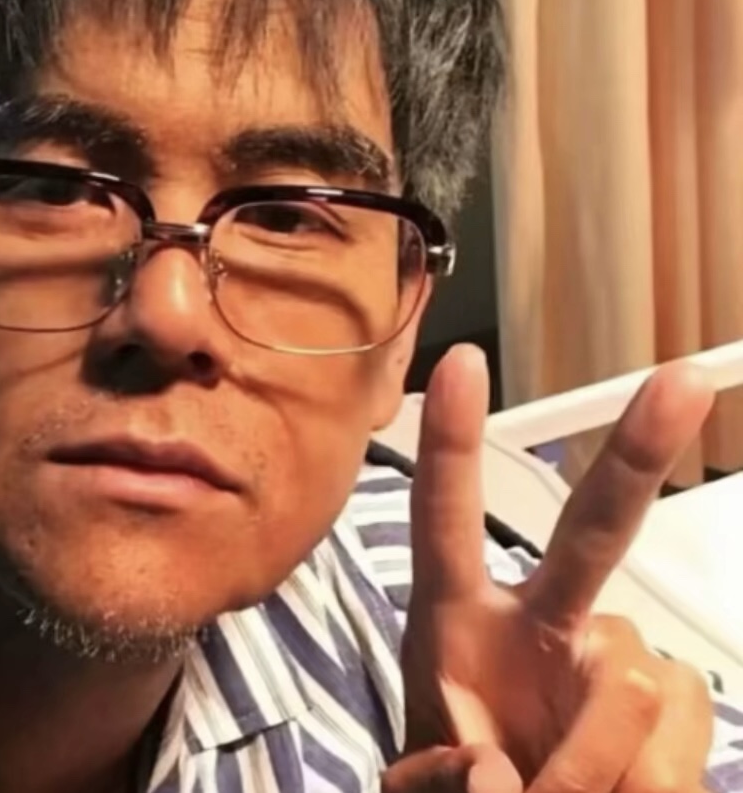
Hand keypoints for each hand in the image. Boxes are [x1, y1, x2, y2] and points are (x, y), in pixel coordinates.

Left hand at [400, 346, 715, 792]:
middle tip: (686, 381)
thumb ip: (441, 777)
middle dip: (637, 454)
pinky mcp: (676, 705)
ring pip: (630, 681)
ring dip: (594, 765)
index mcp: (458, 618)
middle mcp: (542, 616)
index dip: (453, 442)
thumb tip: (499, 772)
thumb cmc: (465, 783)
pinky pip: (685, 730)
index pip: (446, 519)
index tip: (462, 361)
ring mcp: (612, 657)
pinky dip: (652, 785)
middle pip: (593, 529)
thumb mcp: (424, 784)